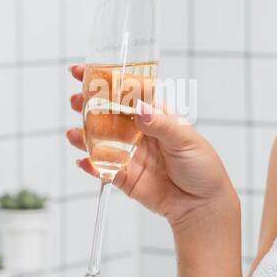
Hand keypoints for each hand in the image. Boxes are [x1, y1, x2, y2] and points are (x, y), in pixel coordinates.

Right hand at [65, 64, 236, 229]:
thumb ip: (161, 124)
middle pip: (108, 114)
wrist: (203, 205)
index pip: (127, 93)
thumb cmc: (202, 167)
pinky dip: (91, 165)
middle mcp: (138, 132)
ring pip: (101, 141)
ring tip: (73, 134)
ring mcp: (129, 154)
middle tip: (76, 100)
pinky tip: (83, 161)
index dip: (107, 81)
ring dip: (84, 135)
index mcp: (154, 116)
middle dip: (89, 105)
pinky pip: (103, 169)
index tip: (86, 71)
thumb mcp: (186, 140)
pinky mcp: (124, 177)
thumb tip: (140, 108)